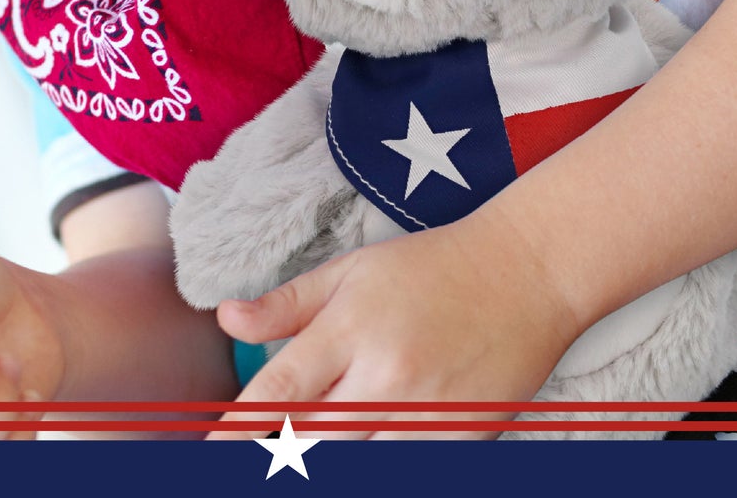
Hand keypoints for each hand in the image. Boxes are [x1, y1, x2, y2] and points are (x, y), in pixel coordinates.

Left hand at [209, 204, 579, 440]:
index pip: (280, 392)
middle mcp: (385, 376)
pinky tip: (370, 445)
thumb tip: (225, 318)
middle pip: (313, 442)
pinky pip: (409, 468)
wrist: (525, 273)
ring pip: (358, 464)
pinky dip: (385, 460)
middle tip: (264, 451)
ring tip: (321, 441)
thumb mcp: (351, 271)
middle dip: (281, 454)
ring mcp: (426, 415)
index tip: (211, 450)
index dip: (239, 428)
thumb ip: (286, 303)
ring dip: (332, 459)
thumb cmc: (431, 268)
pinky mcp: (462, 441)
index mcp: (351, 327)